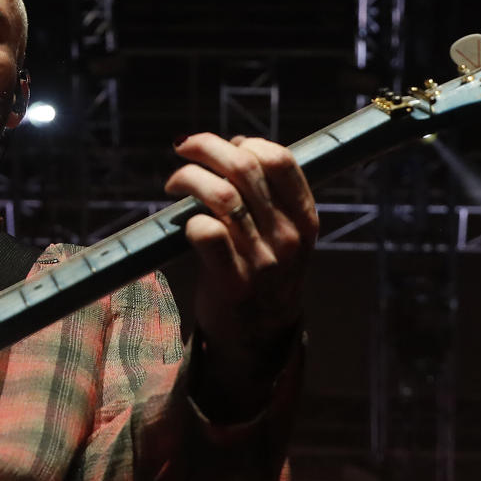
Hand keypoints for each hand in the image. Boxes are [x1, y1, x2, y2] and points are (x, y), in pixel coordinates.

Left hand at [165, 133, 318, 399]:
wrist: (258, 337)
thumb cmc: (263, 274)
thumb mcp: (284, 237)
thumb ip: (270, 199)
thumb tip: (233, 149)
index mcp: (304, 220)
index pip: (280, 160)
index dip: (247, 143)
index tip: (226, 146)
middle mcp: (287, 238)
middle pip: (245, 168)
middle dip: (206, 147)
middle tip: (185, 149)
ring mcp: (262, 261)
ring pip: (222, 196)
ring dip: (190, 177)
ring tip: (175, 182)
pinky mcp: (233, 282)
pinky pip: (207, 233)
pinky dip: (190, 218)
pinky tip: (184, 221)